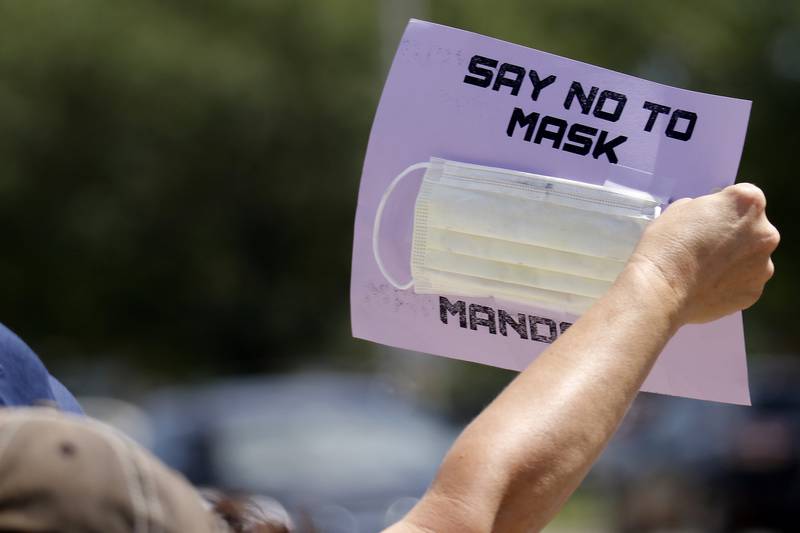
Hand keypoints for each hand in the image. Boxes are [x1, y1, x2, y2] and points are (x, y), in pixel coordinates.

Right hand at [627, 183, 778, 324]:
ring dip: (735, 261)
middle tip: (706, 247)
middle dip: (735, 235)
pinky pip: (744, 283)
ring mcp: (764, 265)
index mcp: (748, 203)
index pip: (744, 198)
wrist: (661, 289)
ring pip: (751, 258)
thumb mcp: (678, 209)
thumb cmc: (666, 243)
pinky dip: (730, 284)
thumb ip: (703, 209)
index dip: (723, 209)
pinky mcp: (754, 292)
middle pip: (754, 229)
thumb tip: (707, 220)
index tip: (706, 221)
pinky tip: (707, 287)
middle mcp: (765, 232)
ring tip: (705, 272)